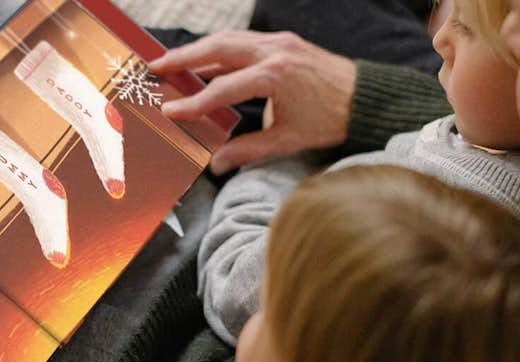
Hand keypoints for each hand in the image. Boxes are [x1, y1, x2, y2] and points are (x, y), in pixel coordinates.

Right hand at [149, 30, 356, 173]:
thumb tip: (216, 164)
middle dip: (183, 58)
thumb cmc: (330, 120)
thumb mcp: (287, 139)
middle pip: (217, 48)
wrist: (365, 97)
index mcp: (275, 76)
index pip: (222, 88)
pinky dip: (218, 49)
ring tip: (170, 62)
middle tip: (154, 69)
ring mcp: (278, 41)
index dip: (193, 103)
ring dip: (197, 50)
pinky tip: (202, 61)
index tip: (169, 111)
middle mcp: (274, 51)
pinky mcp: (282, 40)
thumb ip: (248, 150)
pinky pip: (242, 41)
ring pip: (227, 39)